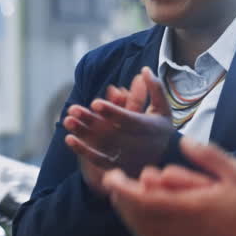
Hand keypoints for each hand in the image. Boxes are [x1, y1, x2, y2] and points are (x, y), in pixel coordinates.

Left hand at [64, 67, 174, 187]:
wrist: (168, 162)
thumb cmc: (163, 131)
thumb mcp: (163, 109)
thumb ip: (155, 89)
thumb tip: (144, 69)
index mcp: (146, 127)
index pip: (126, 119)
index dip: (111, 111)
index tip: (95, 102)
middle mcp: (134, 144)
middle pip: (108, 131)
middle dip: (90, 120)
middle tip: (72, 108)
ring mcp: (125, 157)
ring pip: (100, 145)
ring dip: (82, 133)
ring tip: (67, 120)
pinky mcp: (117, 167)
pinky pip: (97, 160)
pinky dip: (82, 151)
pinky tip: (69, 139)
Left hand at [102, 137, 235, 235]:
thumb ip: (210, 156)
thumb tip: (184, 142)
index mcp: (189, 208)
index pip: (143, 199)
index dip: (122, 188)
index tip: (111, 176)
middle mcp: (179, 229)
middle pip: (136, 215)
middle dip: (121, 198)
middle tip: (114, 183)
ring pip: (142, 230)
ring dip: (128, 212)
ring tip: (123, 197)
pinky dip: (140, 228)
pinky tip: (141, 217)